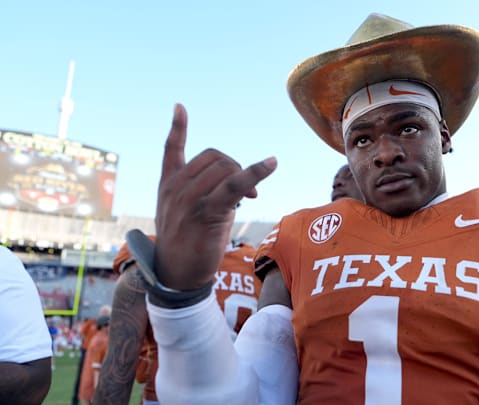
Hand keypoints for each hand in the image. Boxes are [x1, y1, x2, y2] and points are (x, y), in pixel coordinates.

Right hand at [155, 104, 276, 289]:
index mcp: (167, 185)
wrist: (176, 277)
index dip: (177, 128)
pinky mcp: (206, 212)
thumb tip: (242, 186)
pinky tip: (271, 163)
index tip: (180, 107)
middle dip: (235, 167)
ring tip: (250, 197)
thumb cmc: (187, 246)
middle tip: (248, 191)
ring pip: (225, 168)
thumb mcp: (187, 214)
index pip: (171, 149)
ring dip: (245, 177)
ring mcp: (188, 199)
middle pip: (214, 156)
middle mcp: (175, 187)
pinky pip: (234, 184)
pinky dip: (255, 172)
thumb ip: (205, 193)